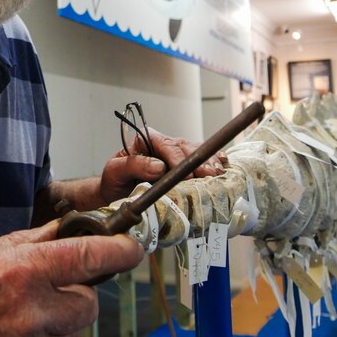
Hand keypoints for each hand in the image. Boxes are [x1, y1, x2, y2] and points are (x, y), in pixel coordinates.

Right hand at [0, 221, 143, 335]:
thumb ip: (30, 244)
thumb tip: (64, 232)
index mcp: (21, 270)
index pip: (88, 258)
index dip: (120, 252)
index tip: (132, 248)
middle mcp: (28, 309)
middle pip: (87, 306)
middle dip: (82, 293)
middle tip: (62, 282)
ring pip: (67, 329)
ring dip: (58, 315)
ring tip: (26, 303)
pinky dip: (38, 330)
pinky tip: (11, 319)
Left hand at [99, 127, 226, 202]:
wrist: (118, 195)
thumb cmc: (114, 182)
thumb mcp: (114, 171)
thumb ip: (132, 165)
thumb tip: (158, 166)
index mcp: (144, 141)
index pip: (164, 143)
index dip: (176, 158)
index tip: (185, 173)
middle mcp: (162, 145)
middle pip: (184, 147)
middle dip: (198, 161)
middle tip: (208, 175)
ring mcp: (175, 154)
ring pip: (196, 151)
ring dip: (208, 162)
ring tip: (216, 173)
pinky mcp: (185, 164)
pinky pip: (202, 158)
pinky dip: (214, 160)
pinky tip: (222, 165)